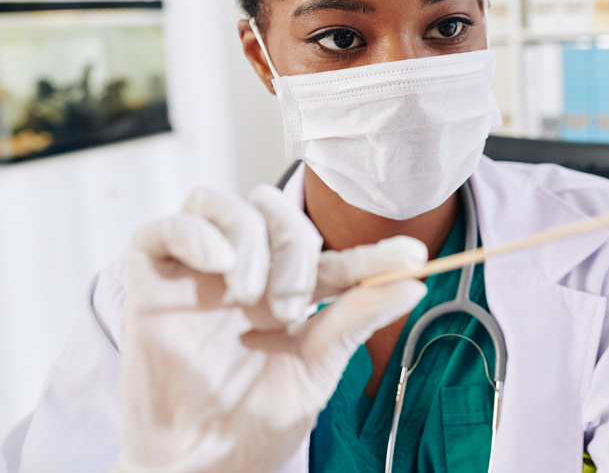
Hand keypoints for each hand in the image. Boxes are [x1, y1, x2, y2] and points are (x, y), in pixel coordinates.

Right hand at [113, 185, 427, 472]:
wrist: (200, 465)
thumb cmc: (256, 423)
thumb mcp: (317, 369)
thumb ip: (355, 320)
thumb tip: (413, 285)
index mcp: (290, 292)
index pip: (335, 256)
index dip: (375, 252)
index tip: (414, 257)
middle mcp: (246, 273)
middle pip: (273, 209)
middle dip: (293, 245)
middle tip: (292, 305)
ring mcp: (199, 274)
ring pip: (221, 203)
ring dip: (248, 237)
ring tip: (250, 297)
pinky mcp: (152, 282)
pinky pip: (165, 227)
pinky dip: (195, 233)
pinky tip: (218, 266)